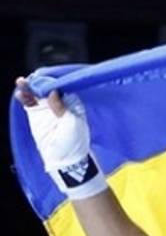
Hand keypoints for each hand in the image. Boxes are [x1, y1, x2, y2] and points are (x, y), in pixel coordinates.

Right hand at [14, 77, 106, 199]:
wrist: (64, 159)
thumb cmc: (74, 141)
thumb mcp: (72, 122)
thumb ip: (62, 107)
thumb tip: (54, 92)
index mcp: (73, 103)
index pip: (64, 87)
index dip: (56, 80)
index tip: (49, 76)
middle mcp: (59, 103)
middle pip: (48, 87)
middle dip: (41, 81)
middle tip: (35, 78)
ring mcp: (47, 108)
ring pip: (36, 93)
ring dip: (30, 86)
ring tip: (23, 82)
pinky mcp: (36, 114)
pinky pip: (29, 103)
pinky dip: (24, 97)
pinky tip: (20, 92)